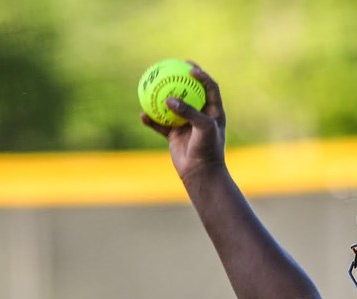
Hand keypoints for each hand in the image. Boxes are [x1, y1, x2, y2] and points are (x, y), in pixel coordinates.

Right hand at [140, 62, 226, 182]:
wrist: (201, 172)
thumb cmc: (208, 149)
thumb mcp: (203, 128)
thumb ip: (188, 112)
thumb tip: (168, 99)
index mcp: (213, 112)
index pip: (210, 88)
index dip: (202, 75)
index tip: (189, 67)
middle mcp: (200, 116)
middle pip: (190, 92)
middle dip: (180, 79)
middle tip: (169, 67)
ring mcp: (186, 124)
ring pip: (171, 107)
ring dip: (161, 98)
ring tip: (150, 86)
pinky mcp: (174, 135)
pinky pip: (160, 124)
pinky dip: (152, 120)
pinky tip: (142, 115)